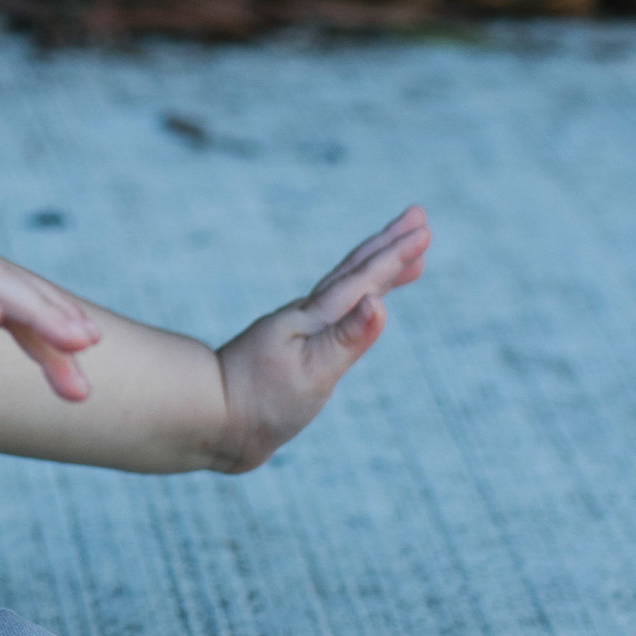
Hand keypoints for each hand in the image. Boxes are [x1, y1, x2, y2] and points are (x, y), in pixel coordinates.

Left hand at [212, 204, 428, 470]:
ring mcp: (298, 330)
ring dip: (376, 269)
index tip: (424, 229)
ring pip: (345, 288)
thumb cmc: (261, 401)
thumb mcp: (311, 374)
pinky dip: (356, 300)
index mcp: (314, 318)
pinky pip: (336, 312)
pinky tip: (359, 307)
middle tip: (419, 217)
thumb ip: (346, 338)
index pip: (363, 279)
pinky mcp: (293, 349)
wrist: (210, 419)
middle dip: (389, 245)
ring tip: (408, 259)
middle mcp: (306, 316)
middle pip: (353, 271)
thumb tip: (379, 301)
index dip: (395, 255)